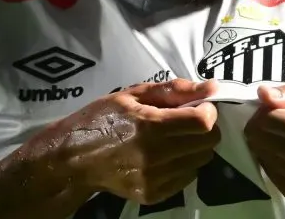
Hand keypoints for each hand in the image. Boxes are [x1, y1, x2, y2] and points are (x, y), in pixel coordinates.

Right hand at [46, 78, 220, 205]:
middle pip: (207, 143)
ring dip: (196, 147)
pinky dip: (185, 164)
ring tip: (175, 138)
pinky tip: (167, 155)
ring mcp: (154, 179)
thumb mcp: (133, 94)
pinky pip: (188, 178)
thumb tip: (211, 88)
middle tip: (188, 121)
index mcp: (150, 126)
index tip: (199, 106)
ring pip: (201, 161)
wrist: (74, 159)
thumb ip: (174, 90)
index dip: (207, 111)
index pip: (203, 123)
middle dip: (205, 128)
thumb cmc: (102, 119)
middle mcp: (155, 156)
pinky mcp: (153, 195)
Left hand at [244, 84, 284, 202]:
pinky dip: (271, 157)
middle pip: (258, 137)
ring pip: (259, 152)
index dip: (266, 108)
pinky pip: (266, 169)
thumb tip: (263, 93)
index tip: (277, 106)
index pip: (267, 119)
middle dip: (262, 123)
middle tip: (281, 119)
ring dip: (266, 140)